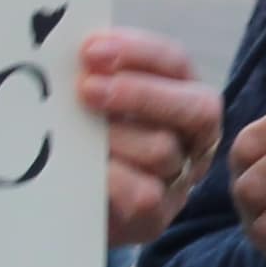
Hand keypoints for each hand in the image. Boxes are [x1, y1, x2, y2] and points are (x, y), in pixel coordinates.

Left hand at [80, 25, 220, 248]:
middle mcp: (194, 135)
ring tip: (76, 134)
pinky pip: (143, 193)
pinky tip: (82, 168)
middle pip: (195, 106)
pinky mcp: (156, 216)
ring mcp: (181, 177)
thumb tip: (70, 51)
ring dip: (117, 136)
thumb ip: (98, 74)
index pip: (175, 62)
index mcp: (183, 93)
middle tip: (86, 90)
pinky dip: (111, 177)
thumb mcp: (101, 100)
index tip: (92, 50)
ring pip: (164, 150)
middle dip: (139, 93)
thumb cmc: (94, 138)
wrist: (79, 203)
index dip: (138, 52)